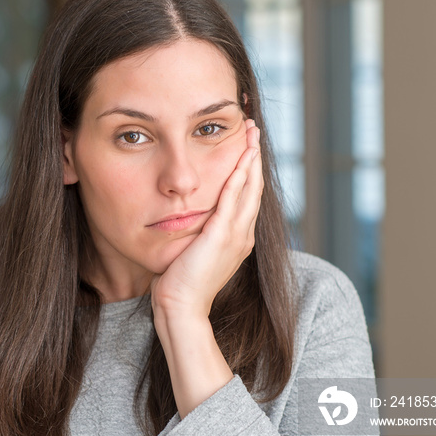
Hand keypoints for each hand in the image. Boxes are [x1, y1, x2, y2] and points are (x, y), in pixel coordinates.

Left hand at [150, 119, 262, 318]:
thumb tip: (186, 217)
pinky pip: (233, 198)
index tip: (246, 146)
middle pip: (254, 187)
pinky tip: (241, 156)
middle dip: (254, 155)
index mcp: (238, 238)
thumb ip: (198, 233)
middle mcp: (243, 235)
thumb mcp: (194, 252)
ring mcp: (236, 235)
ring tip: (250, 133)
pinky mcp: (222, 236)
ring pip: (249, 188)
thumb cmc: (181, 282)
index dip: (249, 169)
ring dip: (250, 158)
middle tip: (253, 129)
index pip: (247, 196)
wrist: (181, 306)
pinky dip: (239, 176)